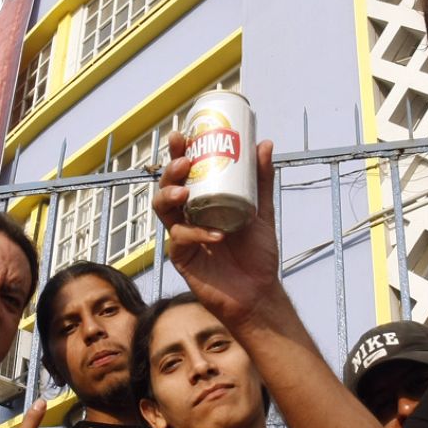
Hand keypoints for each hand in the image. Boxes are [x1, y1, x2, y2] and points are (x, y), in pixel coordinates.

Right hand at [153, 132, 281, 325]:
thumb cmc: (257, 254)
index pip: (183, 173)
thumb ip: (261, 181)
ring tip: (184, 191)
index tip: (180, 135)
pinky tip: (216, 234)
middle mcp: (187, 216)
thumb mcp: (262, 211)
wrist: (258, 292)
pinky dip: (198, 233)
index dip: (177, 153)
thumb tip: (264, 144)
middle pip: (166, 187)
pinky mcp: (182, 257)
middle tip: (182, 161)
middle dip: (170, 171)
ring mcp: (182, 236)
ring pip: (162, 210)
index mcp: (202, 202)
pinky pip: (181, 239)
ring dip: (169, 196)